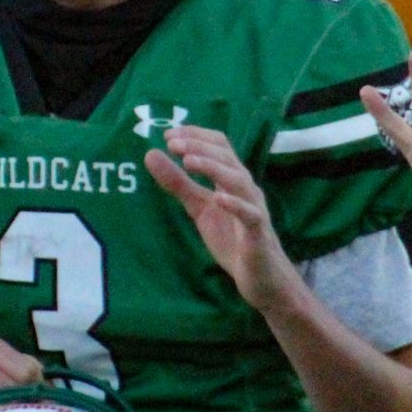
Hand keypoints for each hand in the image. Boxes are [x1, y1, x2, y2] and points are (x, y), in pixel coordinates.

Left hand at [145, 125, 298, 314]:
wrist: (261, 276)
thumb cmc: (232, 238)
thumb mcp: (199, 207)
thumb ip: (178, 183)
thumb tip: (150, 154)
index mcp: (232, 179)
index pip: (219, 145)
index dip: (196, 136)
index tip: (168, 134)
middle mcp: (246, 188)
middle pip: (227, 158)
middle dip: (199, 147)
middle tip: (172, 143)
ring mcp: (254, 209)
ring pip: (239, 181)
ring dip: (214, 168)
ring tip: (189, 161)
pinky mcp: (258, 234)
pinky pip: (250, 215)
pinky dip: (236, 205)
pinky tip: (218, 198)